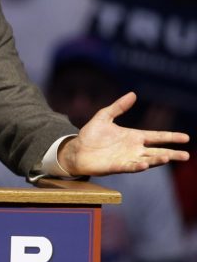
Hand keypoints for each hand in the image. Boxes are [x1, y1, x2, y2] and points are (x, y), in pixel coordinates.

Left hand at [59, 92, 189, 175]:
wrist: (76, 149)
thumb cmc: (91, 135)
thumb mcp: (104, 116)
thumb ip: (118, 107)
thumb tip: (133, 94)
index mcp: (134, 137)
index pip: (156, 136)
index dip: (170, 137)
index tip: (186, 137)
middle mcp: (134, 149)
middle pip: (157, 152)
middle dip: (172, 153)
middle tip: (186, 155)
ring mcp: (126, 159)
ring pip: (147, 160)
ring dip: (157, 160)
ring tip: (168, 158)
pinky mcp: (116, 167)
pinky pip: (129, 167)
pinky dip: (137, 166)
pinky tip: (144, 164)